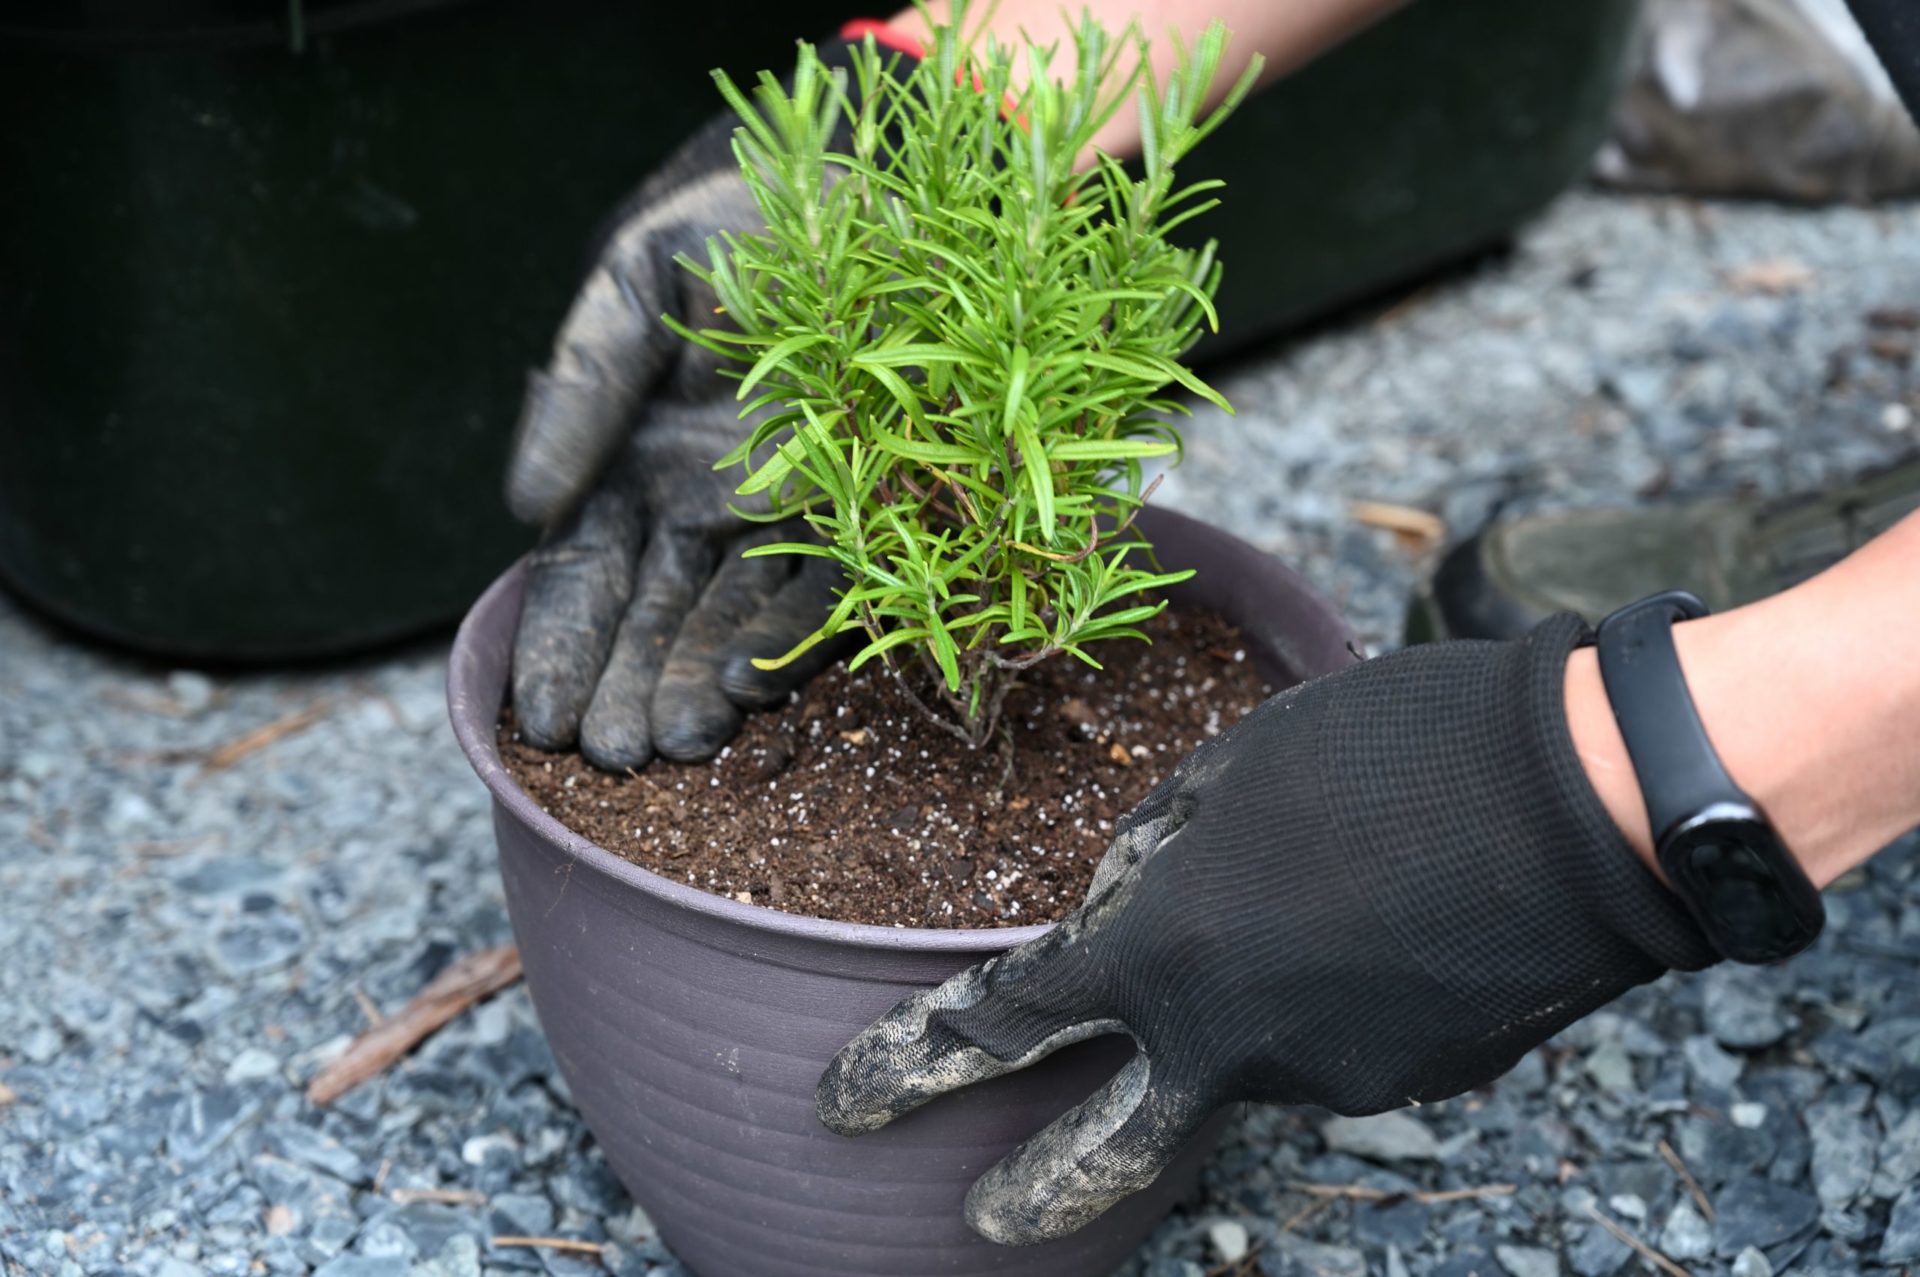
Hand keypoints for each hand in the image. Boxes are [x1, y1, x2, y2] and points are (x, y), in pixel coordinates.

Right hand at [504, 107, 846, 768]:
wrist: (866, 203)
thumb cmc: (742, 233)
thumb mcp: (637, 287)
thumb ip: (582, 382)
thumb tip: (524, 503)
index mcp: (636, 469)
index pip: (585, 579)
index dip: (559, 648)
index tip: (542, 717)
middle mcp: (704, 512)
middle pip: (653, 622)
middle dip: (627, 690)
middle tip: (612, 756)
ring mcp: (783, 523)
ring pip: (728, 626)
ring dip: (694, 687)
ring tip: (672, 742)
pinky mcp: (865, 518)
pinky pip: (825, 595)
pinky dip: (786, 641)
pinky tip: (747, 685)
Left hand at [816, 615, 1715, 1244]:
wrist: (1585, 803)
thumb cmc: (1391, 751)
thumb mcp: (1227, 769)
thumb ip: (1151, 858)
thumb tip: (1124, 911)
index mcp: (1162, 957)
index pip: (999, 1029)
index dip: (912, 1067)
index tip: (850, 1101)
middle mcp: (1232, 1050)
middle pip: (1105, 1151)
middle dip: (1034, 1191)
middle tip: (986, 1218)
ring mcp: (1326, 1082)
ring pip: (1240, 1061)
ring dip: (1239, 1010)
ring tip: (1309, 897)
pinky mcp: (1408, 1084)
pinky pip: (1327, 1043)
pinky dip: (1323, 997)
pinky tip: (1377, 918)